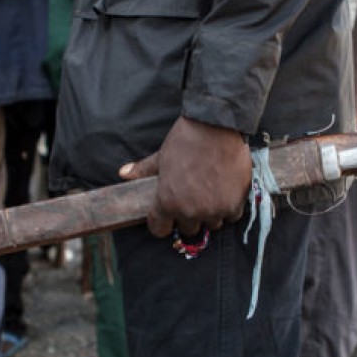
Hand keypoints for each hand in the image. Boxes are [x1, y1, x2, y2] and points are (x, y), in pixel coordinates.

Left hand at [119, 116, 251, 237]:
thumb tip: (123, 174)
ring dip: (211, 212)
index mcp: (166, 202)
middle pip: (188, 228)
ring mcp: (213, 210)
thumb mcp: (161, 156)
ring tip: (212, 192)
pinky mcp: (233, 205)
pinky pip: (231, 216)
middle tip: (194, 197)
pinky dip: (230, 206)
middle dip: (190, 216)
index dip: (163, 222)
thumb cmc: (185, 140)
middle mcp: (189, 211)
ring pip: (211, 223)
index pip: (160, 230)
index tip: (168, 215)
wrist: (216, 126)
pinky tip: (227, 190)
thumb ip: (143, 170)